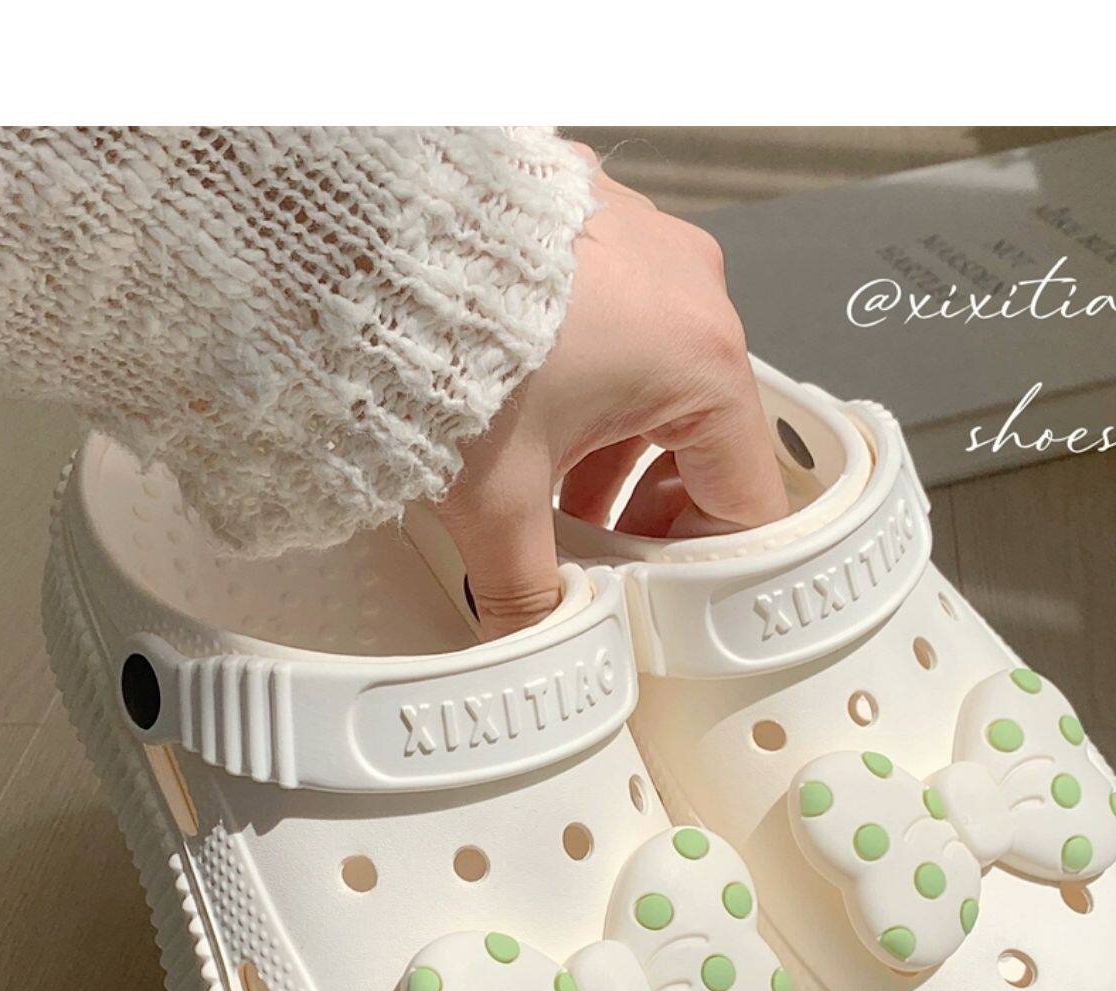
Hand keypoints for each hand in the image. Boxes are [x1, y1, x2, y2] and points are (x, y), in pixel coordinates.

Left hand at [437, 156, 786, 637]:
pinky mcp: (593, 216)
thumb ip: (525, 591)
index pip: (747, 495)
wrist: (367, 221)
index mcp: (702, 361)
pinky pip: (617, 317)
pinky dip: (588, 378)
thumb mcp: (494, 497)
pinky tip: (530, 417)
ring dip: (614, 449)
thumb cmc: (447, 340)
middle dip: (652, 509)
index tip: (671, 597)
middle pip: (703, 437)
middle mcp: (694, 290)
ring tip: (553, 496)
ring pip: (656, 377)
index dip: (710, 563)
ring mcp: (645, 241)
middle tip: (603, 560)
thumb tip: (528, 649)